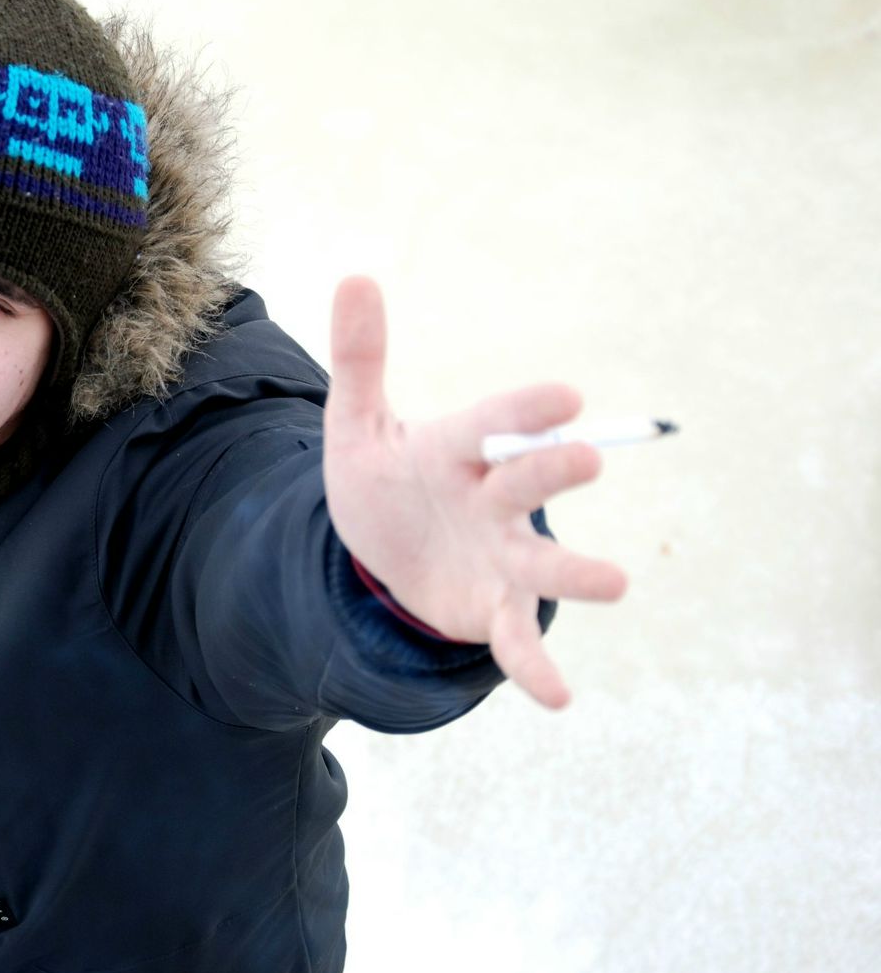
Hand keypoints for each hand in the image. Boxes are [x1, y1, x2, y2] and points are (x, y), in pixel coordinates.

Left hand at [321, 276, 627, 708]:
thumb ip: (360, 357)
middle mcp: (492, 499)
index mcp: (458, 449)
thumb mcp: (355, 424)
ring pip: (541, 562)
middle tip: (584, 456)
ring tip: (617, 583)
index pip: (492, 424)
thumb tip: (355, 275)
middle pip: (524, 482)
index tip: (564, 396)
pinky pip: (516, 639)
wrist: (381, 551)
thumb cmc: (383, 477)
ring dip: (575, 572)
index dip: (523, 410)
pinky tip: (559, 697)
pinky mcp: (493, 608)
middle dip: (550, 470)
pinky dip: (536, 666)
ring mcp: (500, 555)